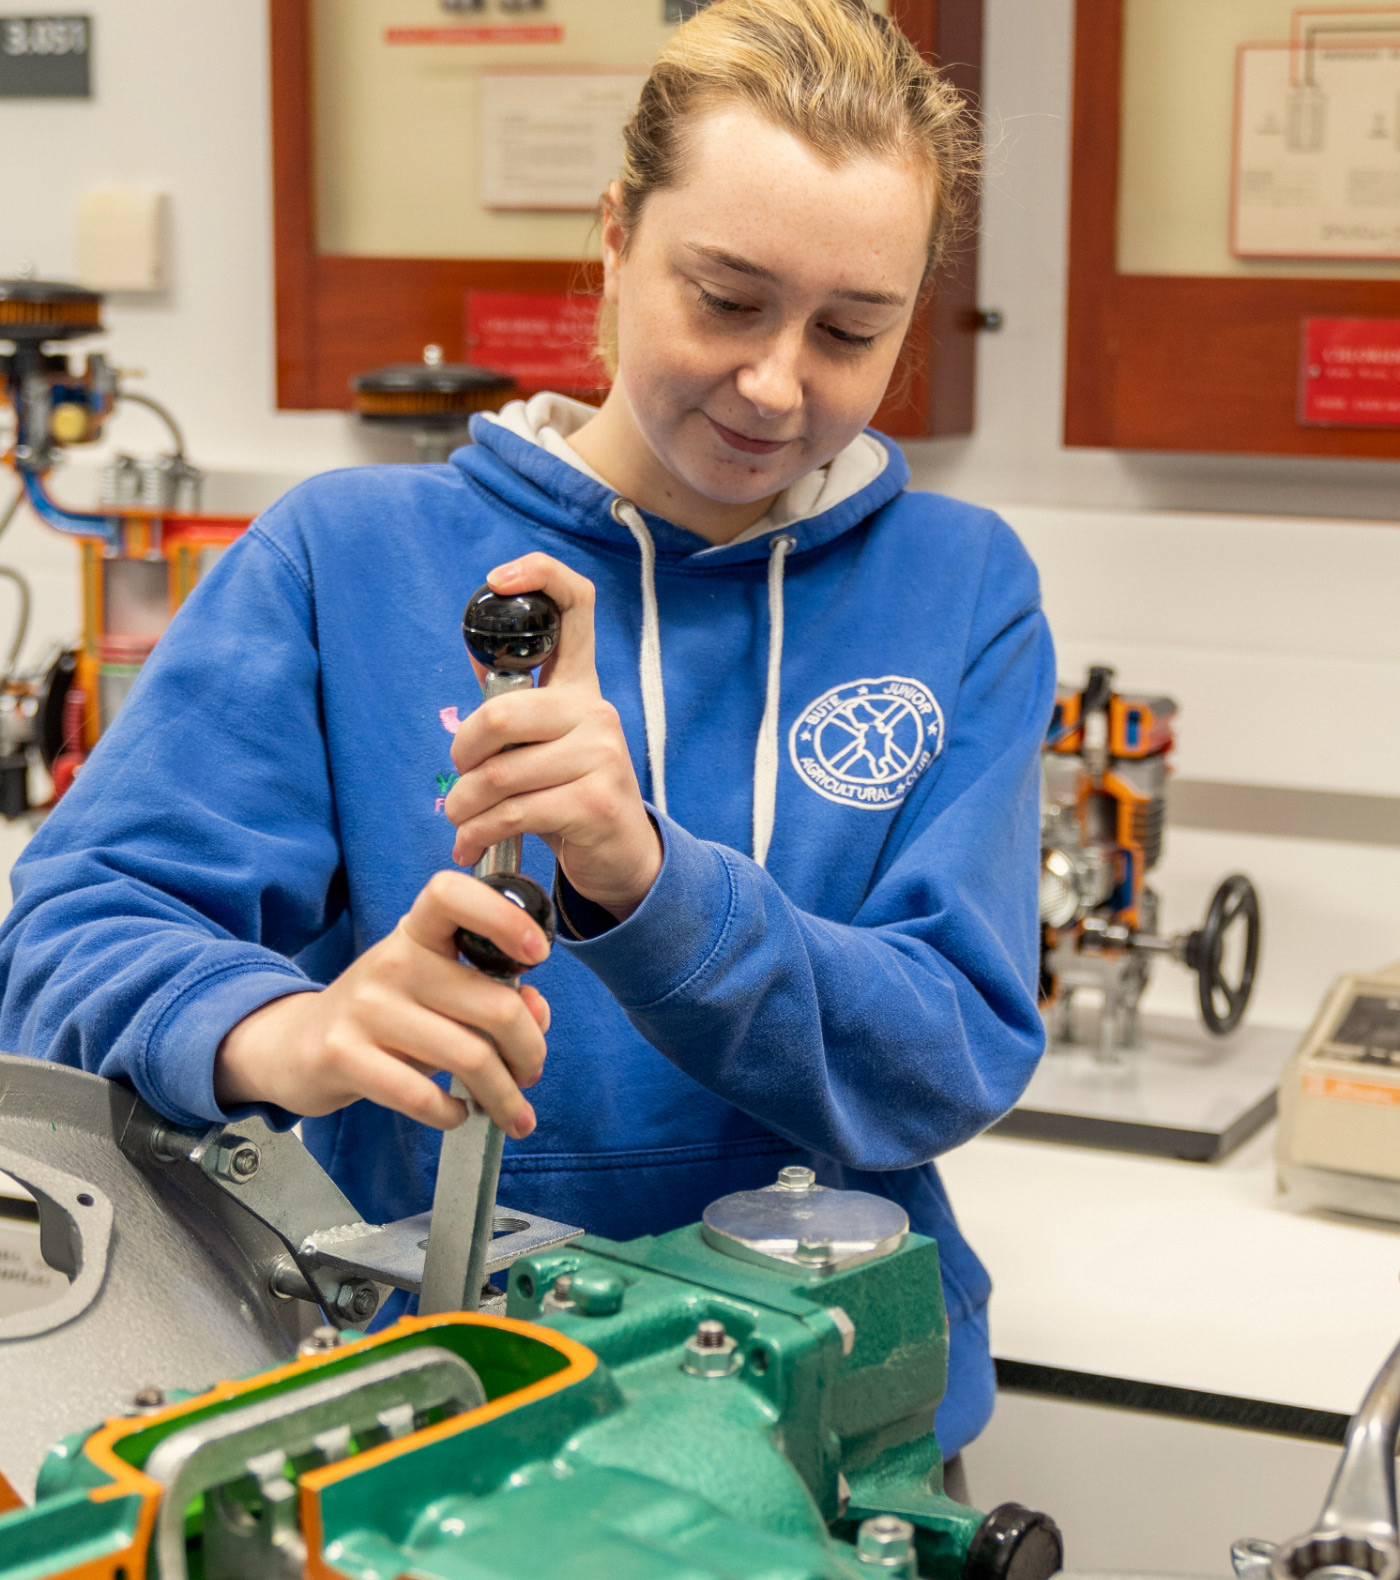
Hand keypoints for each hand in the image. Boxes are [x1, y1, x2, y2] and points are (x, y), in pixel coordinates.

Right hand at [213, 871, 550, 1133]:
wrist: (296, 1044)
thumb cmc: (384, 1014)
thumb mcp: (433, 989)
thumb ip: (490, 991)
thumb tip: (536, 1014)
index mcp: (417, 932)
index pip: (454, 895)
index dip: (506, 919)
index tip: (537, 955)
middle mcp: (393, 962)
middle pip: (496, 1005)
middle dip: (531, 1051)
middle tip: (531, 1072)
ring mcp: (365, 1008)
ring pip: (470, 1057)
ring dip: (504, 1095)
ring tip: (513, 1111)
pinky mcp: (344, 1056)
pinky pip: (421, 1095)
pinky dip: (453, 1113)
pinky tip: (458, 1113)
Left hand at [446, 553, 662, 918]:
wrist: (621, 856)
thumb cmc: (570, 794)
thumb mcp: (544, 744)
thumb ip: (514, 703)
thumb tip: (476, 651)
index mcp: (580, 686)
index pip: (575, 605)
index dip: (539, 577)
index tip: (497, 581)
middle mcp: (596, 710)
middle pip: (503, 712)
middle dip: (463, 754)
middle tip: (459, 779)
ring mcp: (602, 755)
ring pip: (501, 774)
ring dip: (465, 807)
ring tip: (462, 822)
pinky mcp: (596, 802)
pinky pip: (515, 812)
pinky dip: (480, 834)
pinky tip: (472, 844)